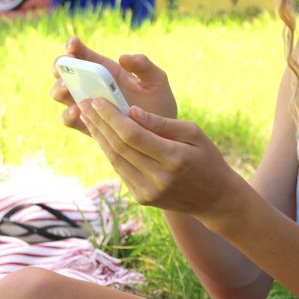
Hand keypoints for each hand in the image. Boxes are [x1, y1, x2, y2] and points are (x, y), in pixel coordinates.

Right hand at [50, 37, 176, 133]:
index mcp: (106, 71)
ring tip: (68, 87)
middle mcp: (91, 87)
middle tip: (67, 65)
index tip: (73, 44)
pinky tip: (79, 110)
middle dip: (60, 66)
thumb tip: (123, 58)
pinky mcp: (87, 125)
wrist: (162, 136)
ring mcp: (87, 106)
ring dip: (60, 89)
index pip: (82, 55)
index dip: (73, 47)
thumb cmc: (159, 105)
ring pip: (60, 95)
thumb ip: (144, 66)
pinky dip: (69, 114)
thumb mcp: (157, 81)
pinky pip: (69, 120)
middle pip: (64, 73)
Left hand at [79, 100, 241, 222]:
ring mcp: (148, 192)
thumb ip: (162, 123)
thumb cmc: (207, 158)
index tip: (96, 100)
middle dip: (99, 123)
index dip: (111, 117)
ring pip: (115, 159)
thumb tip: (131, 111)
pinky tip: (101, 134)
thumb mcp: (194, 133)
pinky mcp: (142, 198)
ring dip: (99, 136)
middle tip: (84, 103)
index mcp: (175, 159)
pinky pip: (120, 170)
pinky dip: (109, 150)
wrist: (215, 198)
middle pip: (120, 147)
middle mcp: (159, 178)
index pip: (133, 135)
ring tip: (87, 116)